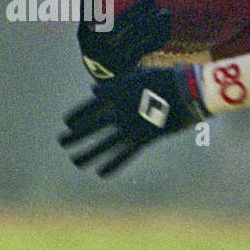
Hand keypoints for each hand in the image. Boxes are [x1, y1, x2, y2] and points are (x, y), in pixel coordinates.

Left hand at [59, 65, 207, 176]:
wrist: (187, 90)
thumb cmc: (164, 79)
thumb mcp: (136, 75)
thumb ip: (113, 85)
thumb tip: (93, 90)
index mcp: (116, 93)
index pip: (89, 107)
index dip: (76, 116)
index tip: (67, 123)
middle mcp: (119, 111)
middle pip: (90, 126)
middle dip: (74, 136)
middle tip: (61, 142)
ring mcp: (130, 127)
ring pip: (103, 144)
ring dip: (87, 153)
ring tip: (74, 161)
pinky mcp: (144, 139)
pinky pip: (125, 155)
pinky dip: (113, 164)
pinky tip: (100, 173)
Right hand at [78, 0, 172, 80]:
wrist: (110, 86)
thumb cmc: (106, 50)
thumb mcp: (97, 36)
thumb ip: (100, 15)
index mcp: (85, 36)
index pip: (84, 13)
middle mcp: (94, 48)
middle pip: (116, 27)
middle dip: (134, 13)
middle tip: (150, 1)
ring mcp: (111, 60)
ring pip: (134, 38)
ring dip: (152, 24)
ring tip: (165, 13)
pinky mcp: (127, 69)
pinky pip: (145, 49)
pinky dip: (157, 38)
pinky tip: (167, 29)